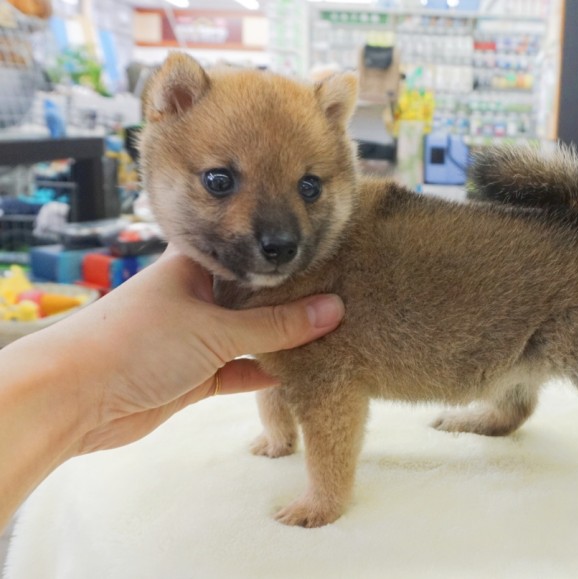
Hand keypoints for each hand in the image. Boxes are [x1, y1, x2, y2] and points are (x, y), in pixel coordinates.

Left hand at [38, 246, 344, 453]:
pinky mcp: (191, 377)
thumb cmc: (140, 341)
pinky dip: (260, 375)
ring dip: (279, 343)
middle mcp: (196, 297)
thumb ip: (278, 324)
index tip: (332, 262)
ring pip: (246, 338)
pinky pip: (235, 372)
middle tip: (343, 301)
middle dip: (291, 304)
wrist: (74, 399)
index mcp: (195, 266)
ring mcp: (193, 338)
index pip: (250, 254)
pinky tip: (296, 374)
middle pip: (253, 298)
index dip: (286, 258)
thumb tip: (336, 309)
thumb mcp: (217, 329)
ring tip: (330, 338)